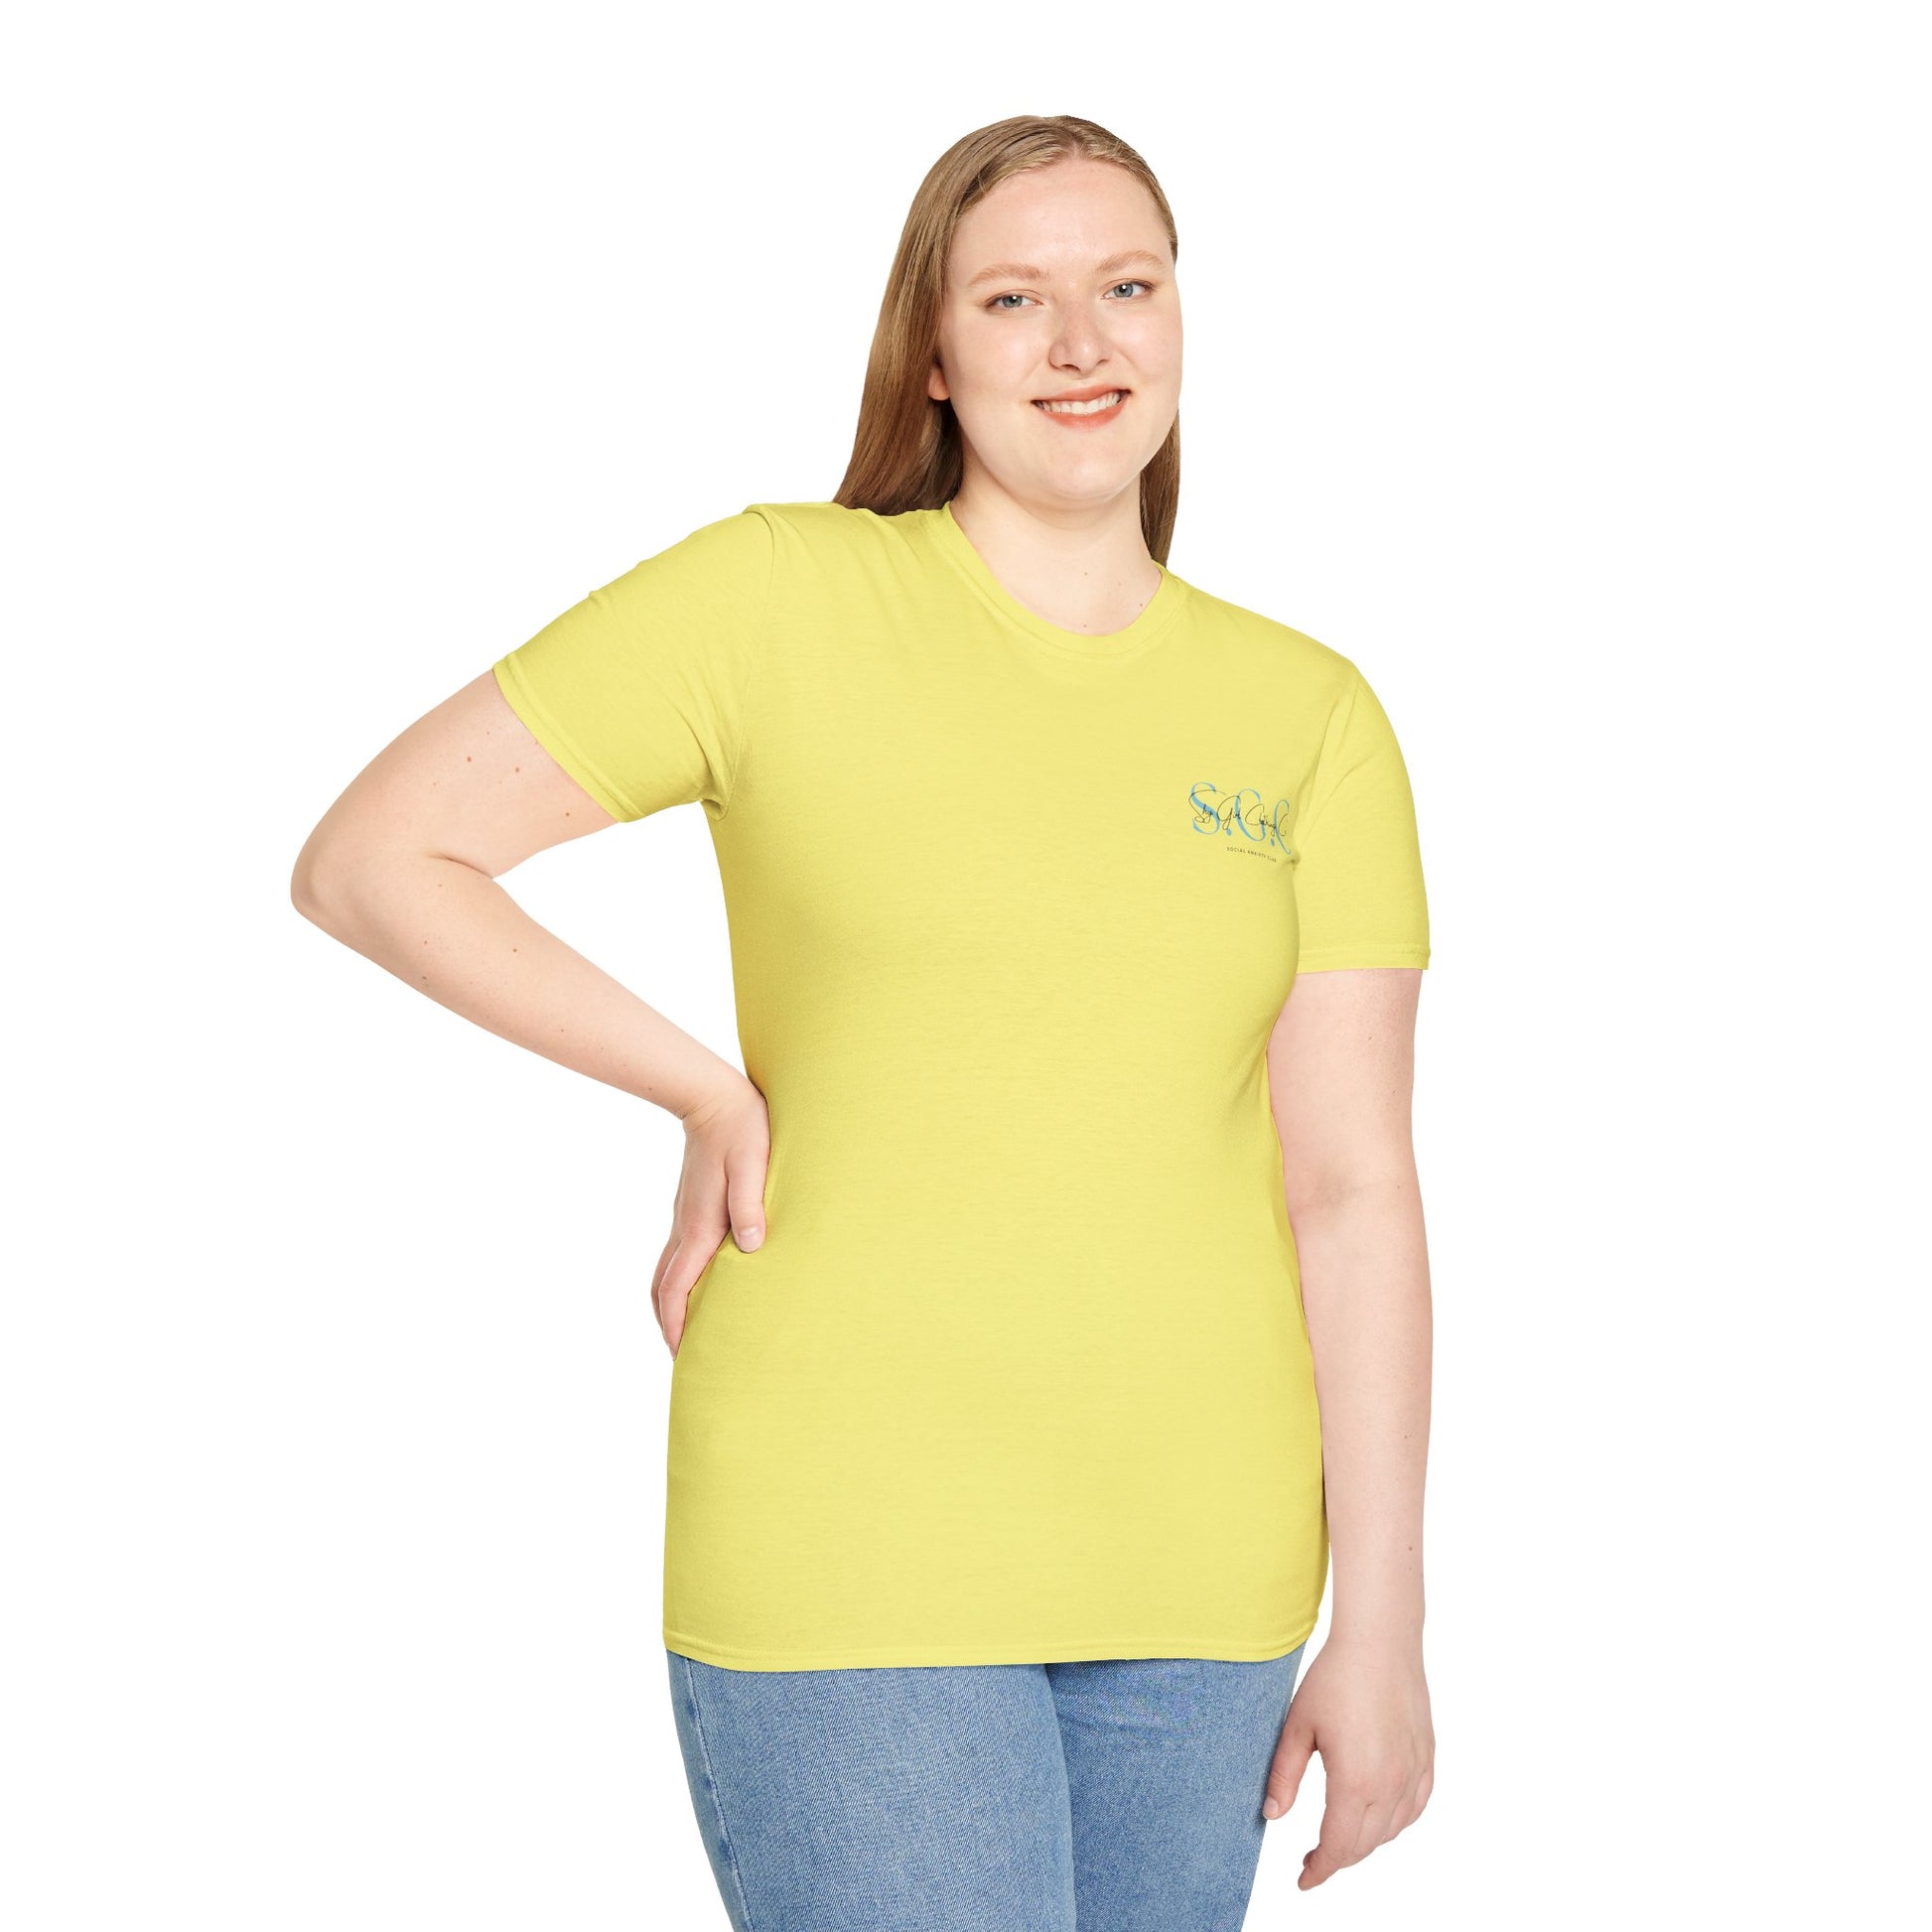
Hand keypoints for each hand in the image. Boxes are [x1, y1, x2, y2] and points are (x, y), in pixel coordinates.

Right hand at [652, 1073, 770, 1359]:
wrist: (713, 1098)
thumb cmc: (742, 1130)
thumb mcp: (752, 1165)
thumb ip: (749, 1205)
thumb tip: (751, 1247)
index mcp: (699, 1225)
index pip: (676, 1286)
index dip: (675, 1323)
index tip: (680, 1354)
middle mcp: (686, 1227)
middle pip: (662, 1287)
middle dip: (667, 1324)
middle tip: (682, 1355)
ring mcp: (684, 1218)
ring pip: (665, 1272)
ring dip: (669, 1305)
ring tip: (686, 1331)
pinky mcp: (691, 1209)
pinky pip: (677, 1256)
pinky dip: (678, 1282)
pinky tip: (699, 1287)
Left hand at [1261, 1630, 1434, 1888]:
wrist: (1380, 1642)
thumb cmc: (1335, 1678)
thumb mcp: (1298, 1726)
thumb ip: (1283, 1775)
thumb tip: (1272, 1815)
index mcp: (1355, 1781)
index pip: (1338, 1846)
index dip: (1319, 1869)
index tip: (1304, 1879)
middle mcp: (1390, 1784)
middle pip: (1364, 1844)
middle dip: (1337, 1859)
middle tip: (1312, 1860)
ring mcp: (1413, 1773)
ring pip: (1390, 1830)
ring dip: (1364, 1842)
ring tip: (1339, 1837)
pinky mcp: (1426, 1758)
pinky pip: (1415, 1808)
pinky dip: (1395, 1822)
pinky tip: (1379, 1817)